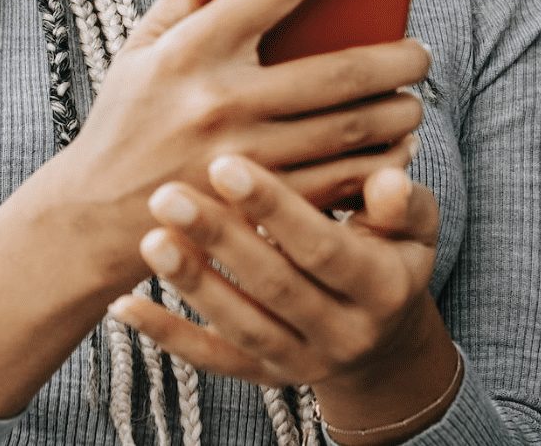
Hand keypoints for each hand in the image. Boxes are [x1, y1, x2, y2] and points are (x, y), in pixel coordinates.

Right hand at [49, 0, 430, 289]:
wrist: (91, 220)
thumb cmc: (125, 120)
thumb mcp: (144, 44)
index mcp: (197, 47)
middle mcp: (223, 99)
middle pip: (338, 70)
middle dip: (397, 57)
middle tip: (419, 51)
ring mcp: (244, 158)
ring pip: (350, 129)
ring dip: (397, 112)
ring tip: (410, 99)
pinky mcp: (259, 208)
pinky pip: (340, 182)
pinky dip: (378, 165)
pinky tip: (392, 150)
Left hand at [108, 153, 459, 436]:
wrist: (386, 341)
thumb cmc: (394, 255)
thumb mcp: (416, 228)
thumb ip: (403, 203)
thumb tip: (389, 179)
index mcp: (382, 289)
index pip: (322, 247)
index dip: (276, 208)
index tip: (227, 164)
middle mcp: (344, 333)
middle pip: (274, 287)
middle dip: (219, 239)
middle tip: (168, 194)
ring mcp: (302, 361)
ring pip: (241, 326)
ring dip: (192, 284)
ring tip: (150, 238)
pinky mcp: (265, 376)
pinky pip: (213, 361)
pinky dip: (167, 335)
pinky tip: (124, 306)